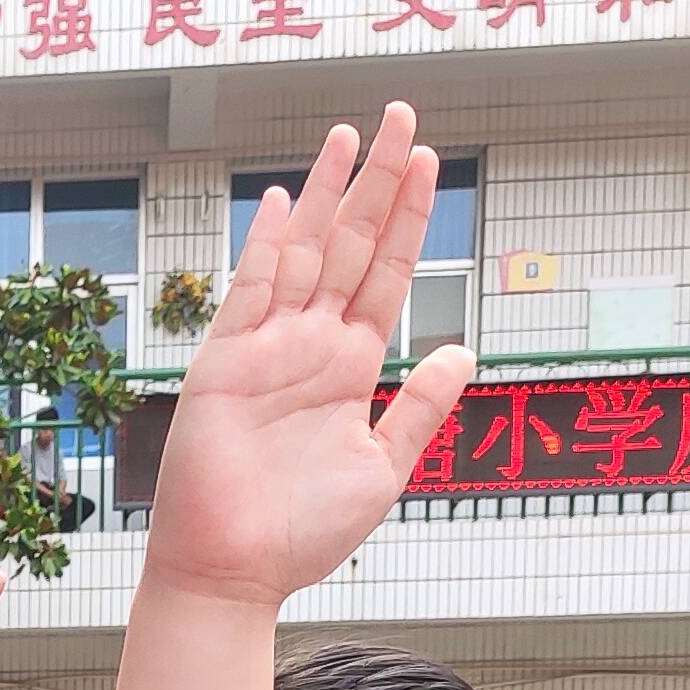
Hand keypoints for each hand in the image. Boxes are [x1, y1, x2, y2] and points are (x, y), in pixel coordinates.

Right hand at [147, 104, 474, 610]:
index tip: (430, 161)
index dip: (409, 217)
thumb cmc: (303, 532)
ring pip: (305, 254)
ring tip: (350, 135)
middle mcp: (309, 345)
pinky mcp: (225, 367)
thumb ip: (421, 408)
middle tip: (403, 117)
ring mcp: (266, 350)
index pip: (387, 273)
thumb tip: (464, 350)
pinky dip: (266, 250)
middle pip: (352, 244)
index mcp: (349, 365)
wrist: (235, 572)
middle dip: (377, 182)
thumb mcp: (384, 466)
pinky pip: (249, 296)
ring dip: (327, 195)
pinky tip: (282, 203)